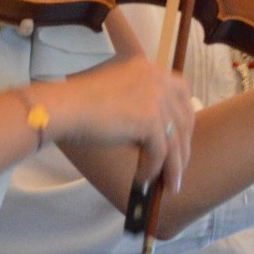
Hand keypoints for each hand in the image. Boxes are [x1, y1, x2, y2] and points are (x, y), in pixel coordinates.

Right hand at [51, 54, 194, 196]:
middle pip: (184, 118)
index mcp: (150, 69)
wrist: (67, 107)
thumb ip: (140, 104)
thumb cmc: (81, 102)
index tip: (182, 137)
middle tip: (177, 168)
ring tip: (168, 184)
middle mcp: (158, 80)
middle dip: (183, 147)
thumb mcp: (119, 94)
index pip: (182, 91)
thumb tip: (154, 136)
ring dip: (172, 166)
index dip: (186, 116)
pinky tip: (143, 178)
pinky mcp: (150, 120)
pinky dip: (153, 168)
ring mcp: (156, 99)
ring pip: (174, 140)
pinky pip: (160, 152)